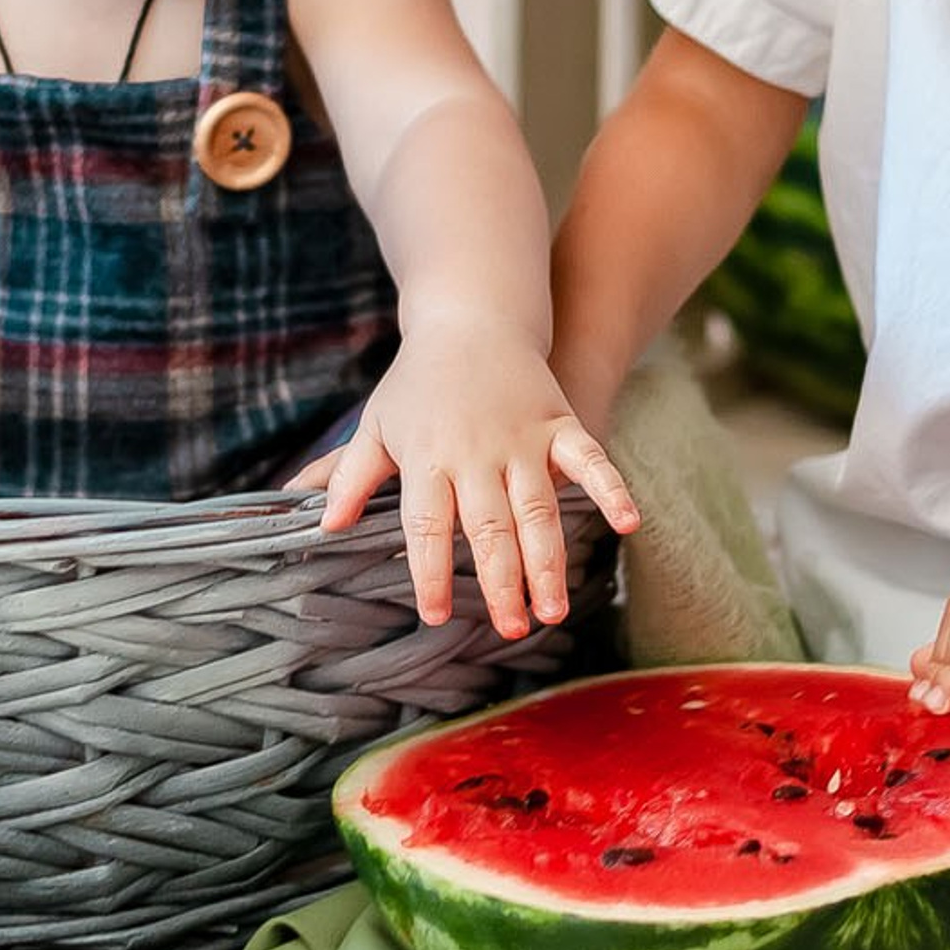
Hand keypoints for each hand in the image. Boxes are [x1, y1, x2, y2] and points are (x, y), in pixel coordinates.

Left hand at [293, 325, 639, 637]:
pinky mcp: (559, 425)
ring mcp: (523, 440)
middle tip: (511, 630)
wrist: (470, 319)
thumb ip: (348, 477)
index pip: (427, 526)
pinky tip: (630, 524)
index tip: (436, 615)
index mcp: (428, 458)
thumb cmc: (417, 383)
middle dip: (500, 581)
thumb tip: (319, 525)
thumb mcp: (375, 425)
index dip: (430, 572)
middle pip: (488, 528)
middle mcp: (477, 454)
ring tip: (552, 611)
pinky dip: (612, 489)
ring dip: (548, 562)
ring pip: (538, 510)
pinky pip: (591, 460)